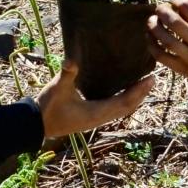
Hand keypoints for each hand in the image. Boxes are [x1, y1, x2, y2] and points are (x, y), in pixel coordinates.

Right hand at [34, 61, 153, 138]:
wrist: (35, 125)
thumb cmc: (46, 107)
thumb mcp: (56, 89)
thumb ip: (66, 75)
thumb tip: (72, 62)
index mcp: (96, 112)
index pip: (124, 101)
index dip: (139, 91)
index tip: (151, 79)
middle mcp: (100, 118)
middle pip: (128, 107)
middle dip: (141, 94)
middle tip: (153, 80)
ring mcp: (96, 119)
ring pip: (122, 110)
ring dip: (134, 98)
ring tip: (144, 85)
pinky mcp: (91, 118)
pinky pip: (114, 110)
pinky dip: (124, 101)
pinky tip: (125, 92)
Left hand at [148, 0, 187, 101]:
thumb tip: (185, 12)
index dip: (177, 0)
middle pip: (173, 22)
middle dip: (162, 11)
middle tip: (159, 8)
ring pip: (166, 39)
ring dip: (154, 27)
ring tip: (151, 21)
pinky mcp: (187, 71)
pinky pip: (164, 58)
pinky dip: (153, 48)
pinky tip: (150, 40)